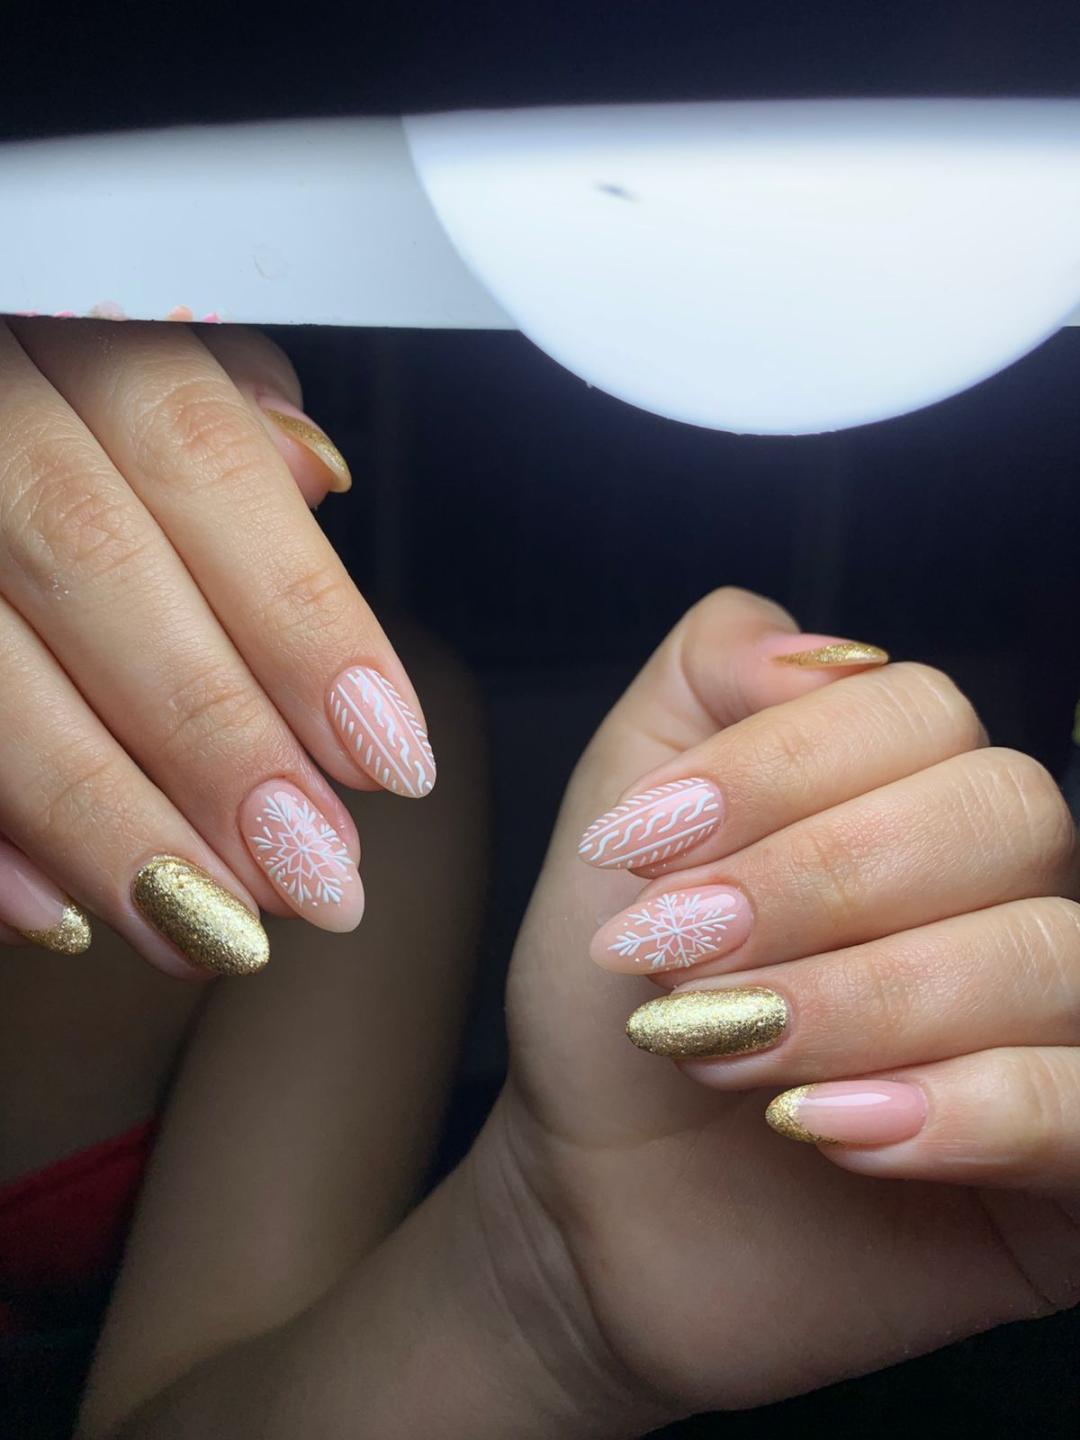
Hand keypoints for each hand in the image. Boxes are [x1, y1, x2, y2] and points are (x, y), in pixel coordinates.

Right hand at [0, 319, 434, 976]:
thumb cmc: (63, 398)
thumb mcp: (145, 353)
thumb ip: (225, 420)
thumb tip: (315, 477)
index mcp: (65, 326)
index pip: (198, 459)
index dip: (301, 617)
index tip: (389, 754)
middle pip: (92, 564)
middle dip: (214, 738)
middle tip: (315, 875)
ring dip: (106, 819)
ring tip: (218, 928)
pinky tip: (65, 918)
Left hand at [469, 587, 1079, 1429]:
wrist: (594, 1201)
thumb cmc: (611, 1010)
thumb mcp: (621, 820)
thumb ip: (703, 684)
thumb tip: (817, 651)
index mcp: (903, 796)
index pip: (921, 712)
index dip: (781, 767)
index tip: (644, 846)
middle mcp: (997, 892)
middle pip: (1004, 813)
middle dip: (819, 881)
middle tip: (680, 953)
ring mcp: (1046, 1025)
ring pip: (1048, 952)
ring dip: (865, 999)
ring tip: (726, 1051)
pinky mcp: (1064, 1166)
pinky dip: (964, 1107)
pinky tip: (833, 1130)